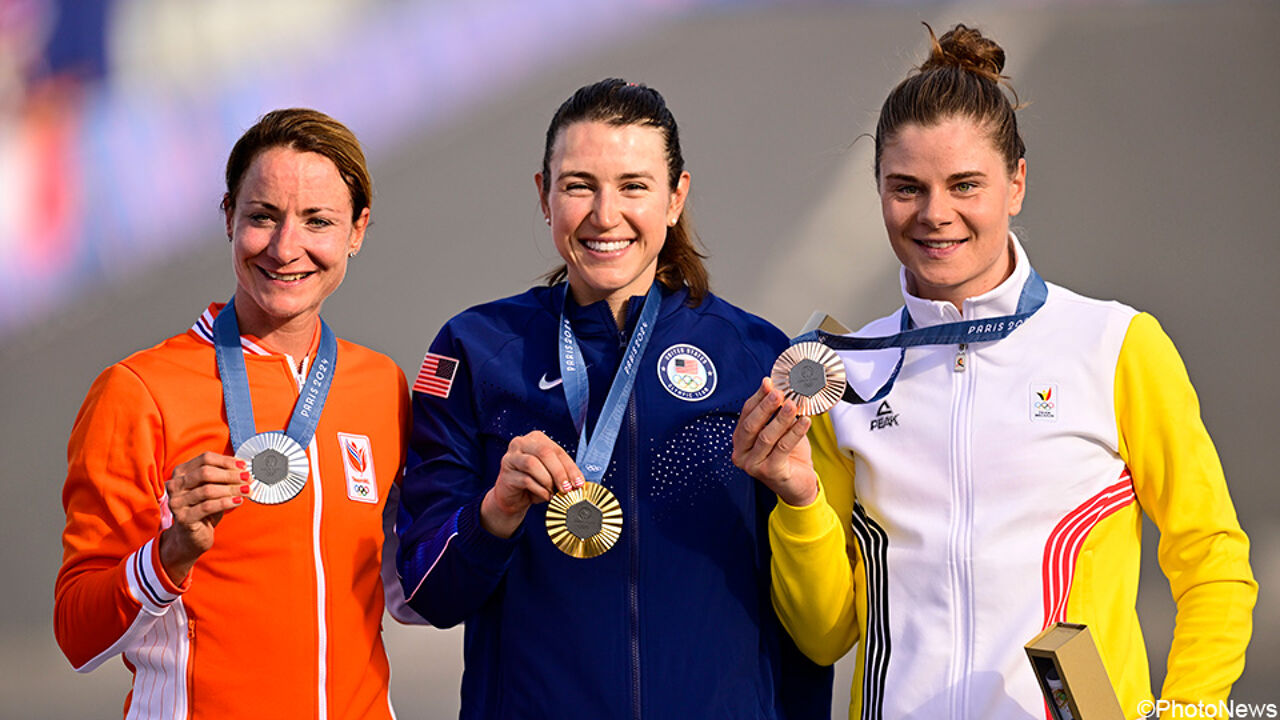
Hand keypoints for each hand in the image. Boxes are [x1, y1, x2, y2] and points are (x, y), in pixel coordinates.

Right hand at [159, 452, 251, 582]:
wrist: (191, 536)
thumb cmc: (204, 508)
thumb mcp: (212, 488)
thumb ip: (222, 477)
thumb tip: (244, 469)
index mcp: (181, 472)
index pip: (205, 458)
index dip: (227, 461)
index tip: (244, 465)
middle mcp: (175, 485)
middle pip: (206, 472)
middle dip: (230, 474)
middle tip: (248, 477)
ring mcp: (177, 502)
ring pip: (208, 490)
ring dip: (231, 489)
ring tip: (246, 490)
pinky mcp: (183, 518)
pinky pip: (208, 506)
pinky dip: (226, 502)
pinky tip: (238, 501)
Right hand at [481, 431, 584, 538]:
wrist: (513, 498)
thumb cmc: (534, 483)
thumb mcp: (551, 475)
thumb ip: (562, 473)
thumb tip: (577, 482)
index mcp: (536, 439)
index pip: (557, 450)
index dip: (570, 467)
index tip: (579, 482)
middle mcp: (521, 443)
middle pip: (544, 452)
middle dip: (559, 472)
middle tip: (567, 488)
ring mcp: (510, 457)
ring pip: (532, 464)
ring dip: (547, 480)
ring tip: (554, 492)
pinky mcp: (505, 474)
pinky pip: (525, 480)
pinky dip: (539, 490)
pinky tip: (545, 496)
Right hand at [732, 377, 818, 506]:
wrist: (798, 485)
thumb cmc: (787, 456)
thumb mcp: (780, 431)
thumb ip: (776, 414)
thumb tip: (780, 389)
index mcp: (740, 441)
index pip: (746, 414)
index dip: (757, 398)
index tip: (768, 383)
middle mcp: (741, 454)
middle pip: (751, 426)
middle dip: (765, 407)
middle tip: (779, 393)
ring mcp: (753, 466)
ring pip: (766, 437)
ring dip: (780, 419)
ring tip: (793, 405)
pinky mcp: (770, 473)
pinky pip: (782, 449)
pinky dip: (794, 433)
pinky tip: (805, 422)